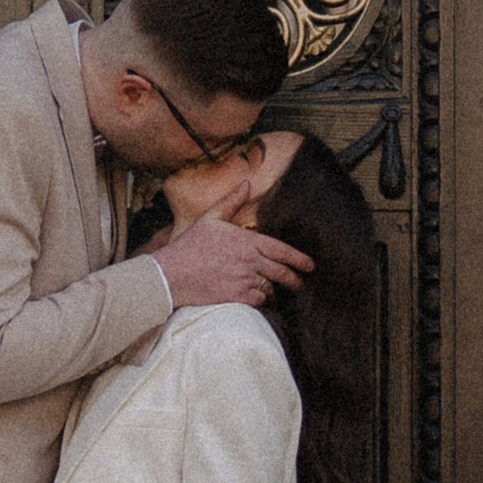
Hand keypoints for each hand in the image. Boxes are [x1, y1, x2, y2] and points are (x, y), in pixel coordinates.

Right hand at [150, 216, 311, 311]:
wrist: (171, 274)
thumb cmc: (190, 246)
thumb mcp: (210, 218)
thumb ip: (231, 201)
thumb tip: (246, 183)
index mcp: (246, 240)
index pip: (281, 250)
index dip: (299, 258)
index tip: (310, 265)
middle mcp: (249, 260)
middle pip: (282, 272)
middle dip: (294, 279)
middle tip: (300, 283)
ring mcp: (244, 279)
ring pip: (271, 287)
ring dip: (274, 289)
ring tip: (275, 291)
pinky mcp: (237, 296)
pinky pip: (259, 299)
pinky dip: (261, 299)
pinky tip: (258, 298)